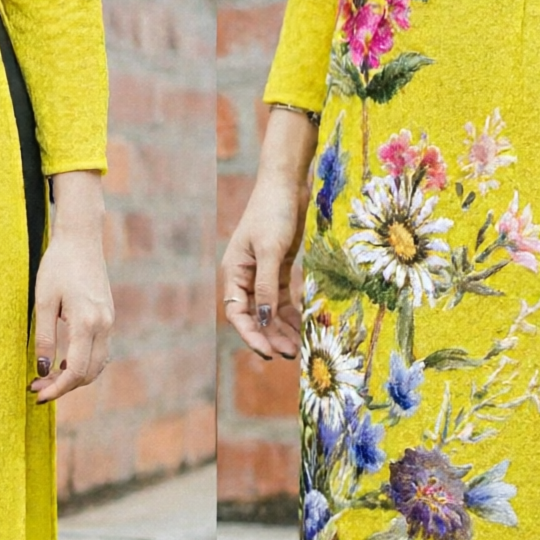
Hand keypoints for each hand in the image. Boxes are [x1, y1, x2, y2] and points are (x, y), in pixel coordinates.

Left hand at [31, 172, 112, 403]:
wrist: (81, 240)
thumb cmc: (58, 266)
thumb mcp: (43, 301)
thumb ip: (45, 338)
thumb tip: (43, 369)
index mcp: (87, 322)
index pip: (76, 370)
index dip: (57, 387)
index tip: (37, 394)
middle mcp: (104, 325)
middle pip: (89, 373)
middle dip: (63, 386)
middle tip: (36, 386)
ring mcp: (109, 322)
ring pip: (97, 365)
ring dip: (74, 377)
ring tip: (46, 377)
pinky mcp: (108, 318)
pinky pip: (100, 352)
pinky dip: (84, 364)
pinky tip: (63, 362)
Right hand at [220, 109, 316, 361]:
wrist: (287, 184)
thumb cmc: (273, 213)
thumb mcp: (270, 250)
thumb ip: (266, 285)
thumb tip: (263, 319)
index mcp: (234, 272)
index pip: (237, 313)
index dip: (251, 335)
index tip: (268, 354)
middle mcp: (245, 277)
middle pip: (254, 316)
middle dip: (270, 337)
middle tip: (291, 355)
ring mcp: (262, 273)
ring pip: (269, 311)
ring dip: (282, 329)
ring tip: (300, 348)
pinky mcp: (279, 268)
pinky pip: (283, 300)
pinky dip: (292, 314)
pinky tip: (305, 327)